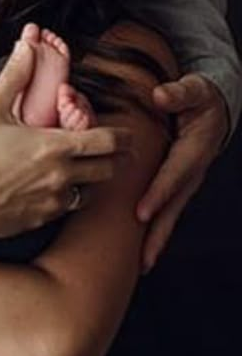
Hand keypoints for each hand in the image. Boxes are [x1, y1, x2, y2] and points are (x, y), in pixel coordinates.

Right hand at [0, 35, 131, 241]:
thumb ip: (15, 76)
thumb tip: (27, 45)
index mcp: (54, 147)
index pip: (107, 142)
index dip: (123, 137)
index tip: (128, 134)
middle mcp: (61, 176)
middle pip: (109, 169)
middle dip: (116, 159)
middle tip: (114, 150)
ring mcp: (54, 201)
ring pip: (92, 191)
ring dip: (94, 178)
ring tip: (87, 166)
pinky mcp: (43, 220)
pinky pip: (69, 207)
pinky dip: (71, 195)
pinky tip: (57, 184)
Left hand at [137, 73, 227, 271]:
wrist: (215, 108)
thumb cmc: (200, 98)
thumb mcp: (194, 90)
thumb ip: (178, 93)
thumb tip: (159, 96)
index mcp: (193, 150)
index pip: (173, 176)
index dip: (158, 195)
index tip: (141, 213)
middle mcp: (192, 172)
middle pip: (173, 206)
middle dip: (158, 233)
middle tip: (142, 259)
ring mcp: (186, 182)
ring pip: (171, 213)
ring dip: (157, 238)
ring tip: (142, 265)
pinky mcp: (179, 184)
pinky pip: (168, 208)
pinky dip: (156, 228)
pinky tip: (141, 246)